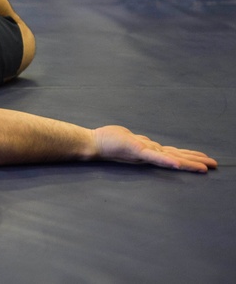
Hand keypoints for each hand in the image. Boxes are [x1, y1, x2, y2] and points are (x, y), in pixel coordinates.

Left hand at [94, 125, 216, 172]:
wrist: (94, 144)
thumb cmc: (110, 141)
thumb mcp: (131, 140)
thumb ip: (143, 143)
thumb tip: (151, 143)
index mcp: (150, 151)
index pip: (173, 154)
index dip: (189, 158)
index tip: (205, 161)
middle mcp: (150, 153)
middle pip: (177, 156)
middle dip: (196, 160)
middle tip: (214, 165)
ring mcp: (145, 153)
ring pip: (171, 157)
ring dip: (188, 162)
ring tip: (204, 167)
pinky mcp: (137, 151)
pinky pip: (154, 156)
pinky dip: (166, 160)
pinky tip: (177, 163)